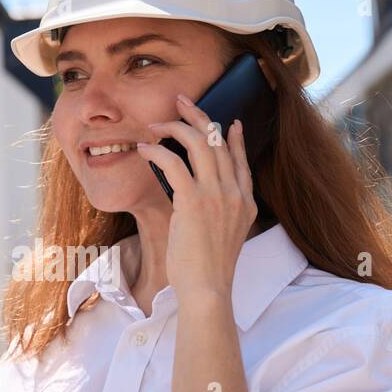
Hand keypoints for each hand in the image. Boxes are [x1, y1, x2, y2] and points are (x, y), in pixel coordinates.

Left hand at [137, 93, 257, 299]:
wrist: (208, 289)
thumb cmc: (207, 271)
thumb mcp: (223, 237)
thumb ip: (217, 213)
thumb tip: (194, 199)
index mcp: (246, 202)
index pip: (241, 160)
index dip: (234, 138)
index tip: (228, 122)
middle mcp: (235, 193)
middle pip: (219, 141)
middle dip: (198, 116)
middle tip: (181, 102)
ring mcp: (218, 195)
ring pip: (199, 143)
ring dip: (175, 127)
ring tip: (156, 123)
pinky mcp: (194, 200)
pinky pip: (174, 162)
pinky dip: (158, 151)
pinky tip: (145, 148)